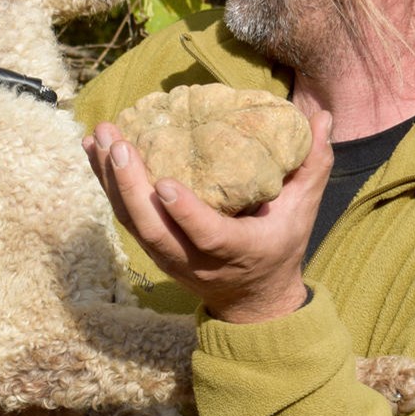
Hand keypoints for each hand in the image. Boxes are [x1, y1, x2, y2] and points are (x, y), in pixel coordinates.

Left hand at [83, 111, 333, 323]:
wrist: (252, 299)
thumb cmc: (280, 244)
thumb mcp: (303, 210)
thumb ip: (312, 164)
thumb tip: (322, 116)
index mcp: (239, 251)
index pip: (208, 236)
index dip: (185, 213)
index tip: (165, 184)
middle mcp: (197, 260)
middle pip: (154, 231)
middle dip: (131, 187)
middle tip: (119, 143)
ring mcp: (169, 257)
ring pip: (132, 223)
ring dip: (110, 180)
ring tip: (99, 136)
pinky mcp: (152, 247)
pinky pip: (123, 215)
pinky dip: (105, 182)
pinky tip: (92, 149)